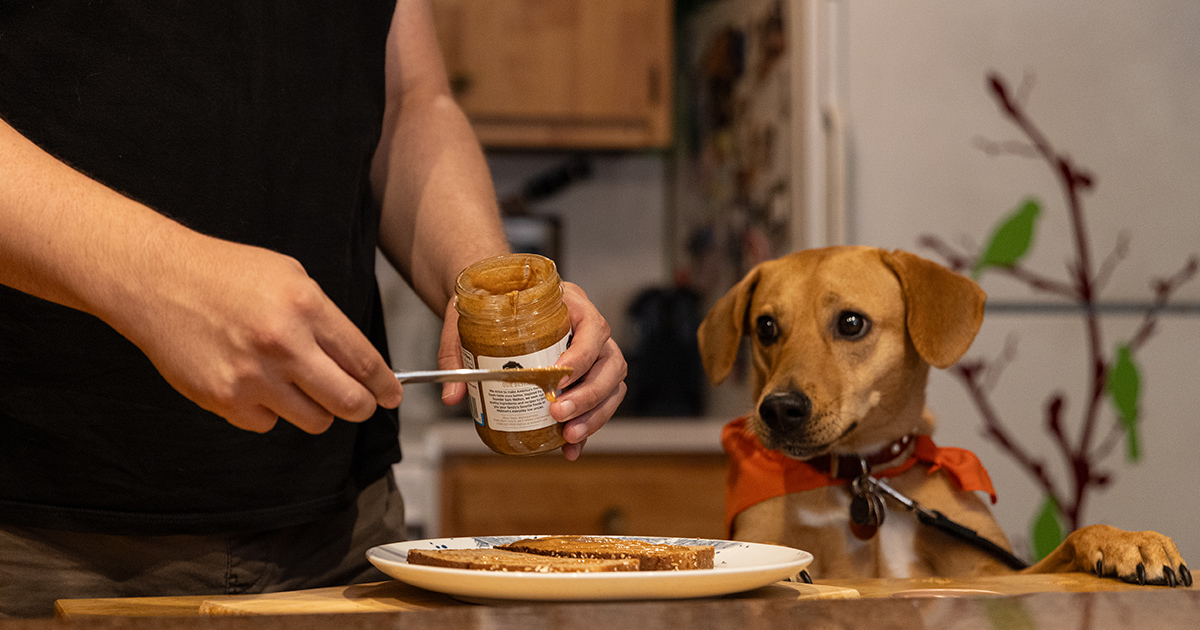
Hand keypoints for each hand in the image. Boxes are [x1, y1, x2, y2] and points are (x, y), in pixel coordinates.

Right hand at [116, 234, 402, 433]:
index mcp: (305, 308)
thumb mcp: (290, 276)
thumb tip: (360, 362)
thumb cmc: (226, 274)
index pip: (363, 361)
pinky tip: (255, 382)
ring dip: (316, 409)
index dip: (385, 385)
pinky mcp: (223, 399)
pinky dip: (269, 411)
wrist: (156, 281)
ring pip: (313, 420)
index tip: (391, 395)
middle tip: (360, 403)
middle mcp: (282, 346)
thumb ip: (326, 319)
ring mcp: (251, 377)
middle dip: (362, 406)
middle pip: (348, 402)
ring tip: (299, 385)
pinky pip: (267, 423)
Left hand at [437, 282, 627, 459]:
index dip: (582, 356)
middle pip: (611, 362)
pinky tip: (570, 447)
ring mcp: (595, 354)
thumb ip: (457, 351)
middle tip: (558, 413)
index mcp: (572, 303)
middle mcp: (590, 329)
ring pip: (613, 386)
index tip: (557, 379)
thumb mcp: (469, 317)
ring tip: (568, 435)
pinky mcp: (589, 377)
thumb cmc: (491, 302)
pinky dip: (588, 428)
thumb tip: (453, 395)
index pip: (593, 328)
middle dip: (589, 395)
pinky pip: (601, 404)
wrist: (493, 300)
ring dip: (594, 414)